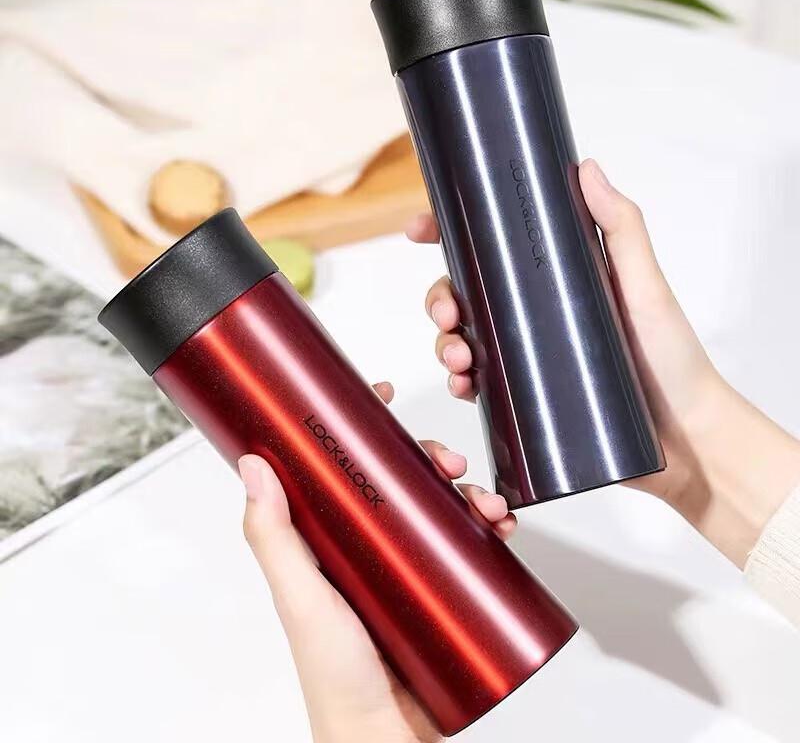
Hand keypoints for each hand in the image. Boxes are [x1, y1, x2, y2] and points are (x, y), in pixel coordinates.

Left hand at [238, 382, 513, 742]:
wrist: (384, 737)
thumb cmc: (332, 677)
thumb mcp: (301, 598)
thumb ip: (275, 538)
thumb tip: (254, 466)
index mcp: (329, 537)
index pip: (342, 465)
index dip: (362, 424)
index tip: (378, 394)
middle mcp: (367, 543)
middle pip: (400, 477)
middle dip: (430, 457)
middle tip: (449, 461)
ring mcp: (405, 565)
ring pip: (439, 505)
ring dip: (468, 491)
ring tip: (486, 504)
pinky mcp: (438, 587)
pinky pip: (467, 546)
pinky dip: (488, 529)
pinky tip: (502, 529)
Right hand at [407, 159, 799, 566]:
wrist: (685, 440)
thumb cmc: (673, 361)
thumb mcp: (646, 287)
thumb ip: (621, 228)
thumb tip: (587, 168)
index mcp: (558, 276)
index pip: (495, 246)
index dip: (450, 233)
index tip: (420, 230)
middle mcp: (537, 311)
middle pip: (466, 292)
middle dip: (440, 298)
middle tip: (448, 313)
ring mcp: (529, 352)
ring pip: (464, 337)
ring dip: (445, 343)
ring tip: (458, 358)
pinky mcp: (527, 393)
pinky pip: (478, 382)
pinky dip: (461, 383)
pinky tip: (465, 387)